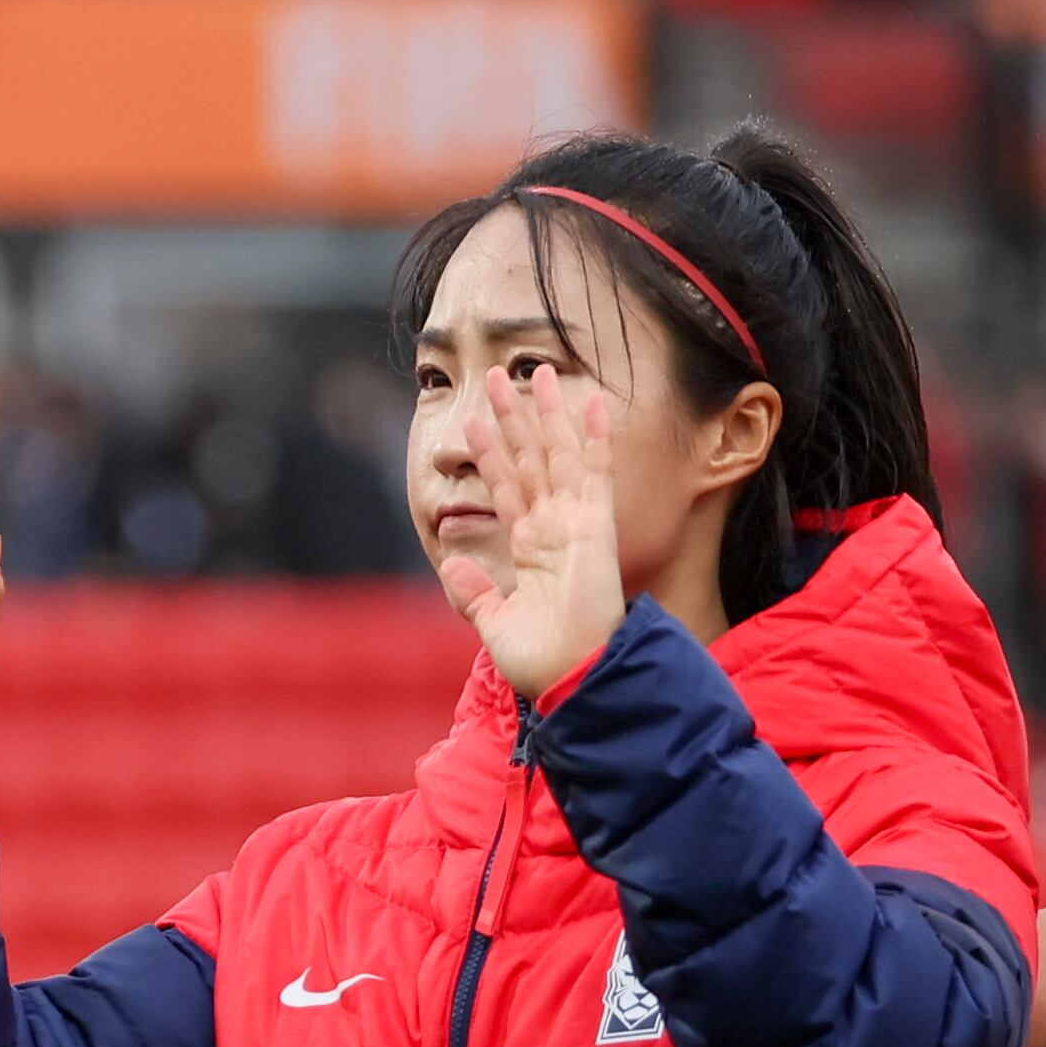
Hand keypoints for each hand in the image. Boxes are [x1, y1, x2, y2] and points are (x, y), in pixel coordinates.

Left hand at [440, 365, 626, 697]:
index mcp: (530, 548)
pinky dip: (594, 437)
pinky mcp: (596, 526)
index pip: (506, 487)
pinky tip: (591, 401)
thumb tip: (449, 563)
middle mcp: (553, 528)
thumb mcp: (494, 624)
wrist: (573, 676)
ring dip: (545, 413)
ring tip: (535, 370)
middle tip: (498, 375)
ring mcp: (576, 523)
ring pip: (556, 454)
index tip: (476, 420)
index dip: (491, 453)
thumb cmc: (541, 661)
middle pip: (530, 458)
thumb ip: (474, 593)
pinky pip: (595, 472)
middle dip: (514, 417)